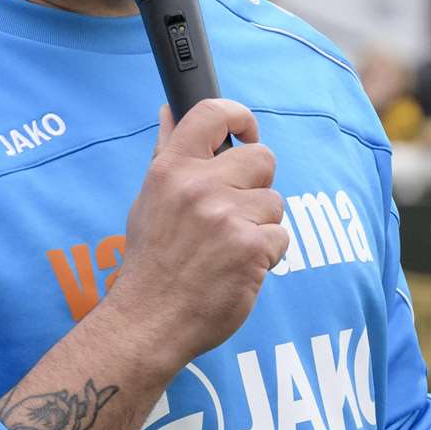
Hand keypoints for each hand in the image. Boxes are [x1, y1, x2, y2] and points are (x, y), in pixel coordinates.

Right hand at [109, 99, 287, 369]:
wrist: (150, 319)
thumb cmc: (151, 259)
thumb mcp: (149, 198)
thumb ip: (166, 153)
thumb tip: (169, 110)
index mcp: (171, 169)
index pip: (212, 113)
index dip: (239, 117)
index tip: (245, 133)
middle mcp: (199, 186)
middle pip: (262, 158)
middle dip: (257, 184)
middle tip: (235, 210)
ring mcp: (227, 217)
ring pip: (274, 201)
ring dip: (260, 225)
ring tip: (228, 247)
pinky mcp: (252, 248)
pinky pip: (281, 236)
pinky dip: (266, 254)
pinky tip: (238, 266)